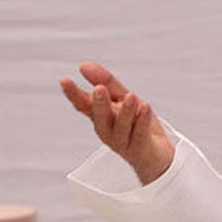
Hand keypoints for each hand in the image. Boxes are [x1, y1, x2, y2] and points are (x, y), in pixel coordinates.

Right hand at [59, 61, 173, 184]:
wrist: (157, 156)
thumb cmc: (137, 125)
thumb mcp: (124, 99)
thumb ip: (107, 82)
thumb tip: (84, 65)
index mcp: (102, 118)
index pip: (84, 106)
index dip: (74, 94)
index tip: (64, 80)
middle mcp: (109, 131)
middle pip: (101, 119)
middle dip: (99, 104)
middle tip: (99, 88)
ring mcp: (123, 143)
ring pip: (122, 128)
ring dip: (126, 112)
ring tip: (131, 96)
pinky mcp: (140, 150)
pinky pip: (141, 135)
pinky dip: (143, 122)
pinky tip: (146, 108)